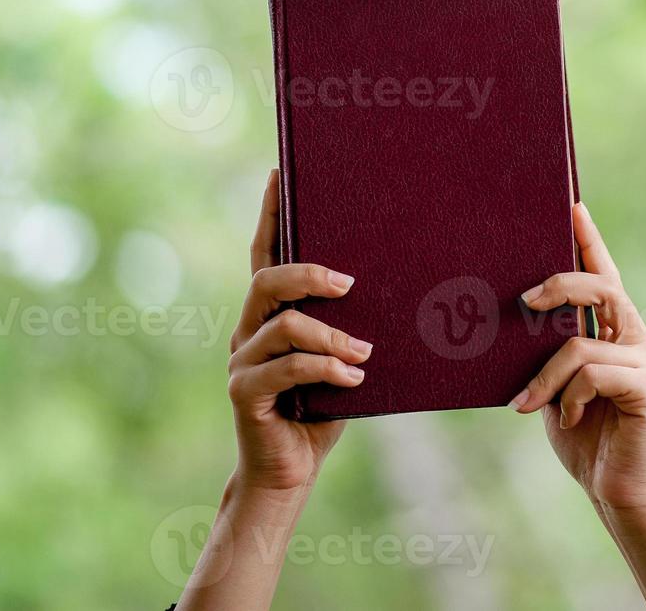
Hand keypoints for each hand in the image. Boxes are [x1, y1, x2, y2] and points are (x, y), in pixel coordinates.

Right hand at [227, 168, 372, 493]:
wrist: (290, 472)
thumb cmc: (322, 410)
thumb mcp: (342, 360)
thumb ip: (353, 326)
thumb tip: (403, 287)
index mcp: (270, 315)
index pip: (265, 254)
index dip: (269, 215)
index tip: (277, 175)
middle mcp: (249, 330)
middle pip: (268, 280)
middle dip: (308, 274)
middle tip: (349, 283)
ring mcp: (242, 361)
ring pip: (282, 326)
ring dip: (330, 336)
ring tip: (364, 354)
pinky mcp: (245, 393)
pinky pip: (285, 370)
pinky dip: (323, 371)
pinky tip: (353, 381)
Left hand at [511, 202, 645, 509]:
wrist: (615, 489)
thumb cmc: (582, 436)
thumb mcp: (554, 384)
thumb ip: (548, 349)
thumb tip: (517, 313)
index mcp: (614, 331)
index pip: (603, 274)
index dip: (589, 239)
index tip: (572, 205)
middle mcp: (635, 338)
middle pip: (602, 287)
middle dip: (560, 283)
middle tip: (525, 299)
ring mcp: (644, 361)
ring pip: (582, 342)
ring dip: (545, 375)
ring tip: (526, 404)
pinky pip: (592, 372)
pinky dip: (566, 396)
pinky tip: (563, 418)